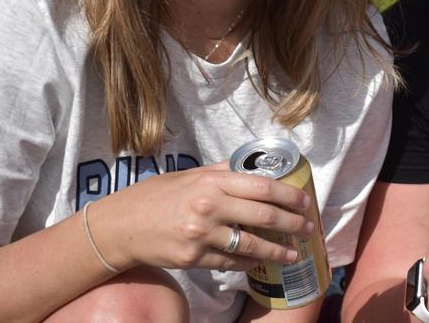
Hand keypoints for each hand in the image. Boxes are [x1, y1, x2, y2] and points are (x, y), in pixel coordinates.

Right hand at [98, 162, 314, 272]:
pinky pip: (232, 262)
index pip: (262, 186)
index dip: (288, 195)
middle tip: (308, 227)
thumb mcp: (188, 175)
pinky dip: (250, 262)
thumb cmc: (154, 197)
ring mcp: (202, 235)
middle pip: (264, 216)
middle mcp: (209, 207)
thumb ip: (220, 172)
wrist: (120, 227)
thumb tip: (249, 166)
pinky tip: (261, 262)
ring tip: (293, 253)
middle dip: (292, 223)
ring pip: (252, 245)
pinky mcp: (195, 259)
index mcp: (210, 182)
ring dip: (278, 251)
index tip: (305, 201)